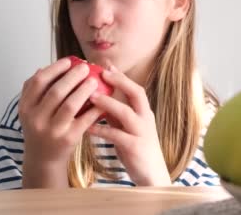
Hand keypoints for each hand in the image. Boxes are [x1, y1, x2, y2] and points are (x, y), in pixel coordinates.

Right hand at [18, 57, 105, 187]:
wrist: (43, 160)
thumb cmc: (40, 129)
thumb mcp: (30, 111)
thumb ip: (34, 90)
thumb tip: (43, 67)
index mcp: (26, 108)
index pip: (38, 82)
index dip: (54, 69)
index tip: (68, 61)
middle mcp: (36, 119)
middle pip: (56, 92)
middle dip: (72, 76)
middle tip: (85, 67)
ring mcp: (52, 130)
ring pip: (70, 105)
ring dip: (84, 90)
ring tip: (94, 80)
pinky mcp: (68, 139)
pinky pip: (85, 119)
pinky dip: (95, 108)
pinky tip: (103, 99)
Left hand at [87, 63, 170, 185]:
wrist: (152, 174)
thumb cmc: (138, 149)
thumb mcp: (129, 128)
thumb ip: (117, 114)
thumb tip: (100, 99)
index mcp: (144, 112)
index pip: (135, 88)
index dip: (122, 76)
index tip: (107, 65)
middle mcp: (145, 119)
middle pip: (136, 93)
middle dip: (120, 82)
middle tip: (101, 74)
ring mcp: (141, 132)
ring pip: (126, 112)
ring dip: (108, 103)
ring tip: (91, 97)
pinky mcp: (134, 147)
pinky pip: (116, 135)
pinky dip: (102, 130)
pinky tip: (88, 127)